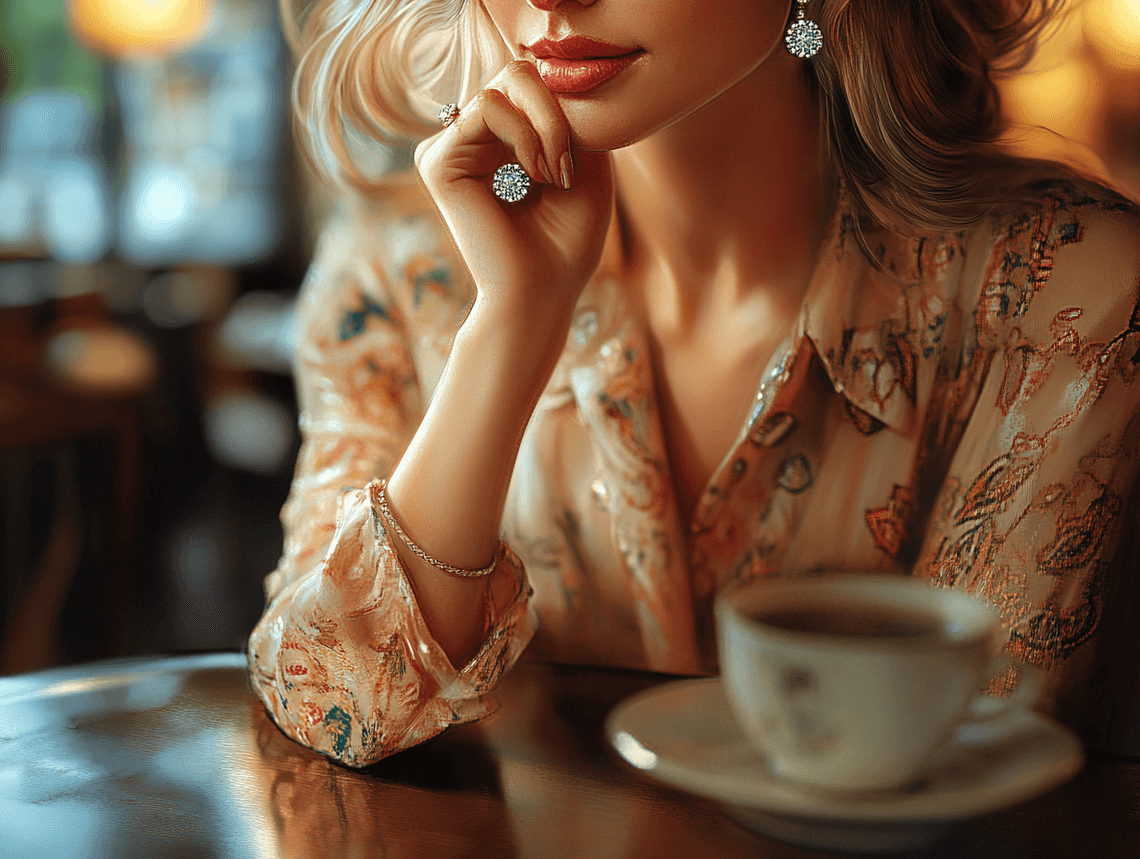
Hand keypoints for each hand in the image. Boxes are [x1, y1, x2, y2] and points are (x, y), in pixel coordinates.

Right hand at [415, 60, 614, 321]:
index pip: (535, 84)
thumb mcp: (589, 163)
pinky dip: (524, 134)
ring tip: (555, 173)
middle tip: (569, 163)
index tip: (583, 161)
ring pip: (504, 84)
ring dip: (546, 125)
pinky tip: (535, 173)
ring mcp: (453, 149)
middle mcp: (474, 140)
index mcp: (504, 140)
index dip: (568, 108)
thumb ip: (571, 112)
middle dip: (557, 110)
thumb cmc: (568, 242)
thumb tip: (545, 69)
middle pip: (518, 73)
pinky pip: (485, 107)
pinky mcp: (437, 161)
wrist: (542, 291)